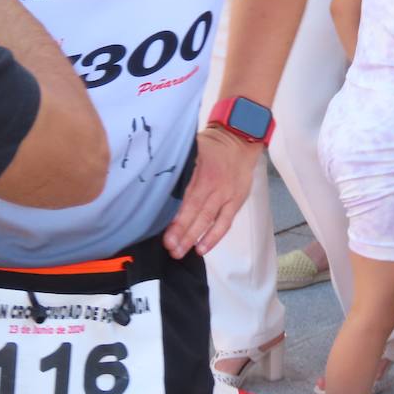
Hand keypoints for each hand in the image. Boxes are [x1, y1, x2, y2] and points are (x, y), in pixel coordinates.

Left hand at [162, 126, 261, 258]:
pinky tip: (201, 249)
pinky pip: (224, 223)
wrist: (239, 142)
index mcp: (199, 170)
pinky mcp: (236, 202)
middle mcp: (212, 184)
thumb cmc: (210, 148)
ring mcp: (226, 195)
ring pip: (208, 219)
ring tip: (179, 252)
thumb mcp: (192, 149)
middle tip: (169, 247)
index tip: (162, 230)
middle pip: (195, 211)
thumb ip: (179, 167)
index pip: (185, 196)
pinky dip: (213, 237)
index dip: (174, 215)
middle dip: (181, 231)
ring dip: (193, 237)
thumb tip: (154, 183)